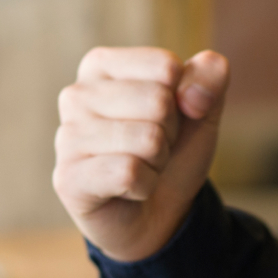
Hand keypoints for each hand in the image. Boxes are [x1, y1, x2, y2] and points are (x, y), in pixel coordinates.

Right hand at [52, 48, 229, 261]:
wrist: (160, 212)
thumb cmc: (173, 150)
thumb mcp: (203, 107)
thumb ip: (210, 75)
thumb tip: (192, 94)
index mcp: (101, 65)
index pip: (166, 66)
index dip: (182, 98)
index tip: (165, 118)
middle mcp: (76, 95)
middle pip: (158, 101)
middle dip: (170, 133)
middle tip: (152, 149)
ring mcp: (67, 137)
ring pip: (148, 139)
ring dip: (158, 161)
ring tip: (140, 166)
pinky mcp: (68, 178)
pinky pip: (129, 173)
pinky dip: (145, 186)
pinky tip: (128, 190)